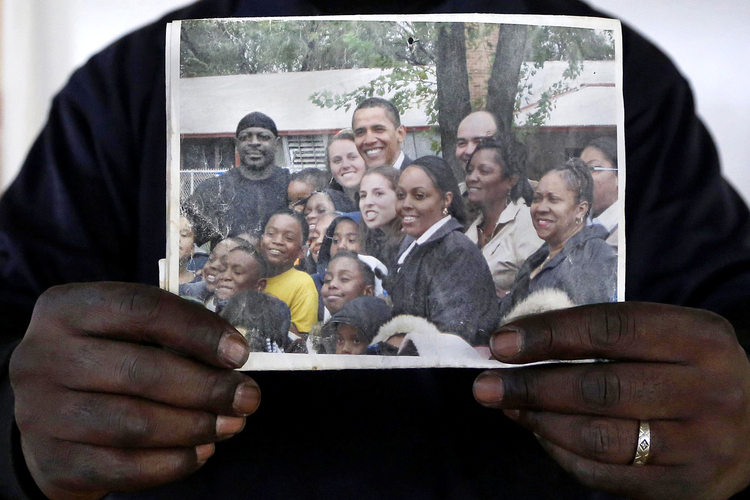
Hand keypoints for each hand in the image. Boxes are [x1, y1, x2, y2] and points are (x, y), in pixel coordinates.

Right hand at [10, 283, 259, 499]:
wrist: (42, 416)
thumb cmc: (102, 362)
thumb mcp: (120, 332)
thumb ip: (167, 335)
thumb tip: (233, 357)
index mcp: (67, 309)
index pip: (142, 309)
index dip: (198, 331)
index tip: (239, 353)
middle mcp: (45, 356)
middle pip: (141, 372)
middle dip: (208, 387)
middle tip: (248, 397)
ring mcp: (41, 412)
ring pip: (135, 424)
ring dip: (196, 426)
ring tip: (232, 424)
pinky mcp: (53, 460)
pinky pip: (124, 468)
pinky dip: (172, 463)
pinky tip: (201, 451)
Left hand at [473, 302, 749, 499]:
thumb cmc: (690, 369)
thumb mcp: (668, 336)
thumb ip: (604, 335)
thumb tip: (517, 340)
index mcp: (700, 339)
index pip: (610, 330)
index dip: (549, 336)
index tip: (501, 343)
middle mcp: (709, 391)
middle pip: (600, 388)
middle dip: (530, 385)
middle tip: (485, 384)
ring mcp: (702, 446)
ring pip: (600, 437)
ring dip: (540, 421)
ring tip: (508, 407)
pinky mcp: (688, 488)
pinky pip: (608, 476)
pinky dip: (564, 454)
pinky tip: (541, 434)